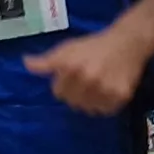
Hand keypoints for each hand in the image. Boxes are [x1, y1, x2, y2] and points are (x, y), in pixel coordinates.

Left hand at [22, 29, 151, 116]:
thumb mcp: (67, 49)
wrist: (128, 42)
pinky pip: (105, 111)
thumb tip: (25, 63)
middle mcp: (87, 79)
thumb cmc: (93, 46)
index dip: (64, 84)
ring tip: (97, 86)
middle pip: (72, 103)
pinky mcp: (120, 96)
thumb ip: (46, 61)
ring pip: (89, 109)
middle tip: (87, 81)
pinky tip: (107, 91)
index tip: (73, 76)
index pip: (58, 92)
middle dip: (76, 94)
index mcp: (71, 67)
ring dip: (90, 101)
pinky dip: (105, 105)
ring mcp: (104, 89)